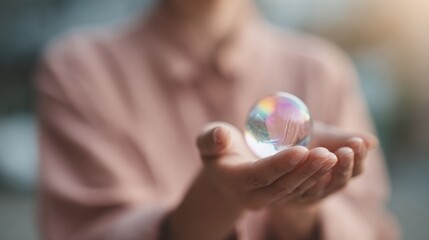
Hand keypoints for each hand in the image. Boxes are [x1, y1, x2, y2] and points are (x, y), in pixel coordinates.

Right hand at [196, 122, 337, 209]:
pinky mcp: (282, 198)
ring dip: (316, 175)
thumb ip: (210, 138)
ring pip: (296, 191)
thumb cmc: (218, 150)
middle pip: (282, 186)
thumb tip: (220, 136)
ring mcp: (269, 200)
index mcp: (234, 180)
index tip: (301, 149)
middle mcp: (253, 196)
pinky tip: (334, 166)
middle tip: (326, 153)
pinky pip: (302, 192)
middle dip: (305, 171)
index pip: (259, 175)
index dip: (280, 164)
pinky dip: (319, 180)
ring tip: (335, 157)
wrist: (227, 173)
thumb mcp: (207, 140)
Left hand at [275, 121, 378, 204]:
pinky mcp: (281, 197)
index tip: (357, 142)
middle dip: (345, 166)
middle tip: (346, 150)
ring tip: (325, 154)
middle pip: (339, 182)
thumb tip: (373, 143)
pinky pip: (291, 189)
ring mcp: (303, 195)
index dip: (358, 158)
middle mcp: (323, 189)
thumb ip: (342, 139)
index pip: (354, 170)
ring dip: (321, 171)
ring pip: (316, 188)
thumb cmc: (301, 141)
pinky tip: (301, 163)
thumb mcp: (322, 137)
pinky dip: (298, 178)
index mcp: (336, 175)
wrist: (266, 149)